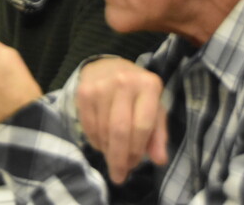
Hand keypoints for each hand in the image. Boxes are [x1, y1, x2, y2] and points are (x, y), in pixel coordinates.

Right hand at [75, 58, 168, 182]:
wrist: (108, 67)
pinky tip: (102, 143)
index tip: (134, 167)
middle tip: (118, 176)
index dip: (138, 151)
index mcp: (149, 86)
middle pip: (119, 131)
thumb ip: (159, 135)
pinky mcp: (84, 92)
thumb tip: (160, 160)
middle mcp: (124, 82)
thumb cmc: (137, 93)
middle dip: (119, 159)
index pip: (142, 126)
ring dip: (108, 151)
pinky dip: (95, 141)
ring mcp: (101, 86)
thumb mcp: (155, 109)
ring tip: (112, 156)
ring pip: (102, 131)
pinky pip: (88, 126)